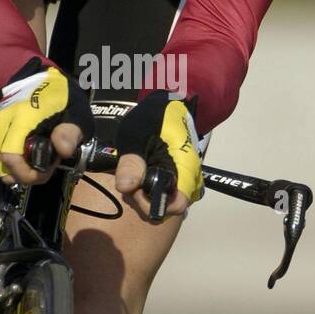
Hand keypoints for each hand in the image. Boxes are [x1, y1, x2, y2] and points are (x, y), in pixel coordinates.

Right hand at [0, 59, 93, 186]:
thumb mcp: (75, 110)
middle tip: (47, 162)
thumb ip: (70, 130)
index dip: (27, 173)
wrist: (37, 78)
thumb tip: (63, 150)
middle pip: (4, 165)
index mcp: (20, 118)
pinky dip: (8, 163)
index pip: (10, 156)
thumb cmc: (58, 96)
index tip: (47, 170)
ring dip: (18, 168)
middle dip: (27, 173)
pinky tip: (23, 153)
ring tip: (37, 155)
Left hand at [114, 91, 203, 220]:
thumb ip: (132, 161)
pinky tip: (137, 173)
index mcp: (186, 169)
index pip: (176, 206)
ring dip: (142, 194)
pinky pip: (161, 194)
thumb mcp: (137, 134)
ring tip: (132, 172)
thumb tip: (125, 187)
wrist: (165, 106)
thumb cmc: (154, 117)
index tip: (135, 190)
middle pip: (166, 207)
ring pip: (162, 202)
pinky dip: (145, 189)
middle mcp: (189, 180)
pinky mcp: (176, 180)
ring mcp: (184, 182)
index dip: (153, 204)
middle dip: (142, 198)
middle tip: (129, 177)